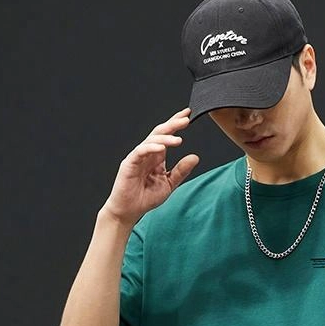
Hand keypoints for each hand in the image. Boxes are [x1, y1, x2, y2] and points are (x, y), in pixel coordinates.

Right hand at [101, 107, 199, 226]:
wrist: (129, 211)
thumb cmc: (145, 197)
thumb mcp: (169, 184)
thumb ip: (181, 171)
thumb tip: (195, 157)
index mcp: (156, 156)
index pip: (166, 135)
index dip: (176, 124)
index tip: (188, 115)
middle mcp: (147, 153)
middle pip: (159, 133)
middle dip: (173, 124)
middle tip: (186, 119)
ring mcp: (137, 157)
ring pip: (151, 140)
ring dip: (165, 138)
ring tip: (178, 140)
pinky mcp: (129, 163)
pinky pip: (140, 151)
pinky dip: (151, 148)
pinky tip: (161, 148)